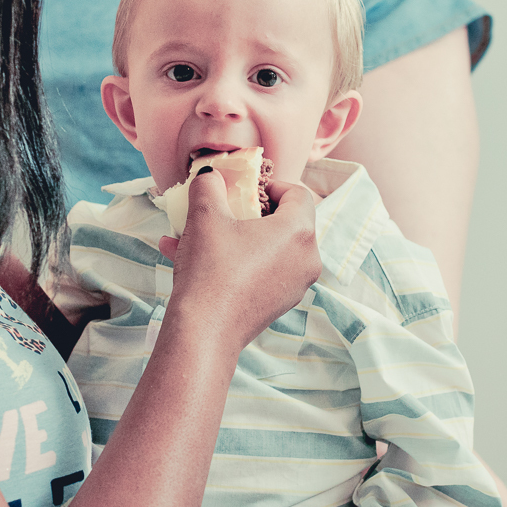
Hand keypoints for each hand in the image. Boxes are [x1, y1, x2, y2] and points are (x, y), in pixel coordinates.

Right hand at [161, 170, 321, 351]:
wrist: (204, 331)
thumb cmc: (210, 270)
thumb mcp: (204, 217)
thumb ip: (208, 186)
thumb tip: (210, 175)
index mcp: (299, 231)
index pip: (298, 193)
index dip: (272, 185)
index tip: (245, 189)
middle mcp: (308, 259)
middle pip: (286, 222)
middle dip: (251, 213)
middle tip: (225, 211)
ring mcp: (297, 285)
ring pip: (270, 249)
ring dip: (237, 238)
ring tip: (198, 237)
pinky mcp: (280, 304)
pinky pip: (263, 272)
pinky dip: (238, 262)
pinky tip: (198, 261)